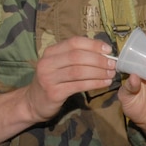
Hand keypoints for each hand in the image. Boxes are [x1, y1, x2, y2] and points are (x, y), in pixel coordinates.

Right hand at [0, 36, 115, 142]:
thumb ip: (76, 58)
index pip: (74, 42)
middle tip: (112, 64)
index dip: (93, 44)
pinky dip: (94, 83)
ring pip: (78, 71)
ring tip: (111, 73)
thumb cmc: (52, 82)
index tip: (108, 49)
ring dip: (98, 72)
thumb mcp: (59, 65)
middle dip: (98, 59)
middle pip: (77, 56)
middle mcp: (47, 62)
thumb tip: (103, 52)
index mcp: (50, 52)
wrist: (33, 103)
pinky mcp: (54, 92)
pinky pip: (79, 86)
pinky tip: (105, 83)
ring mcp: (49, 78)